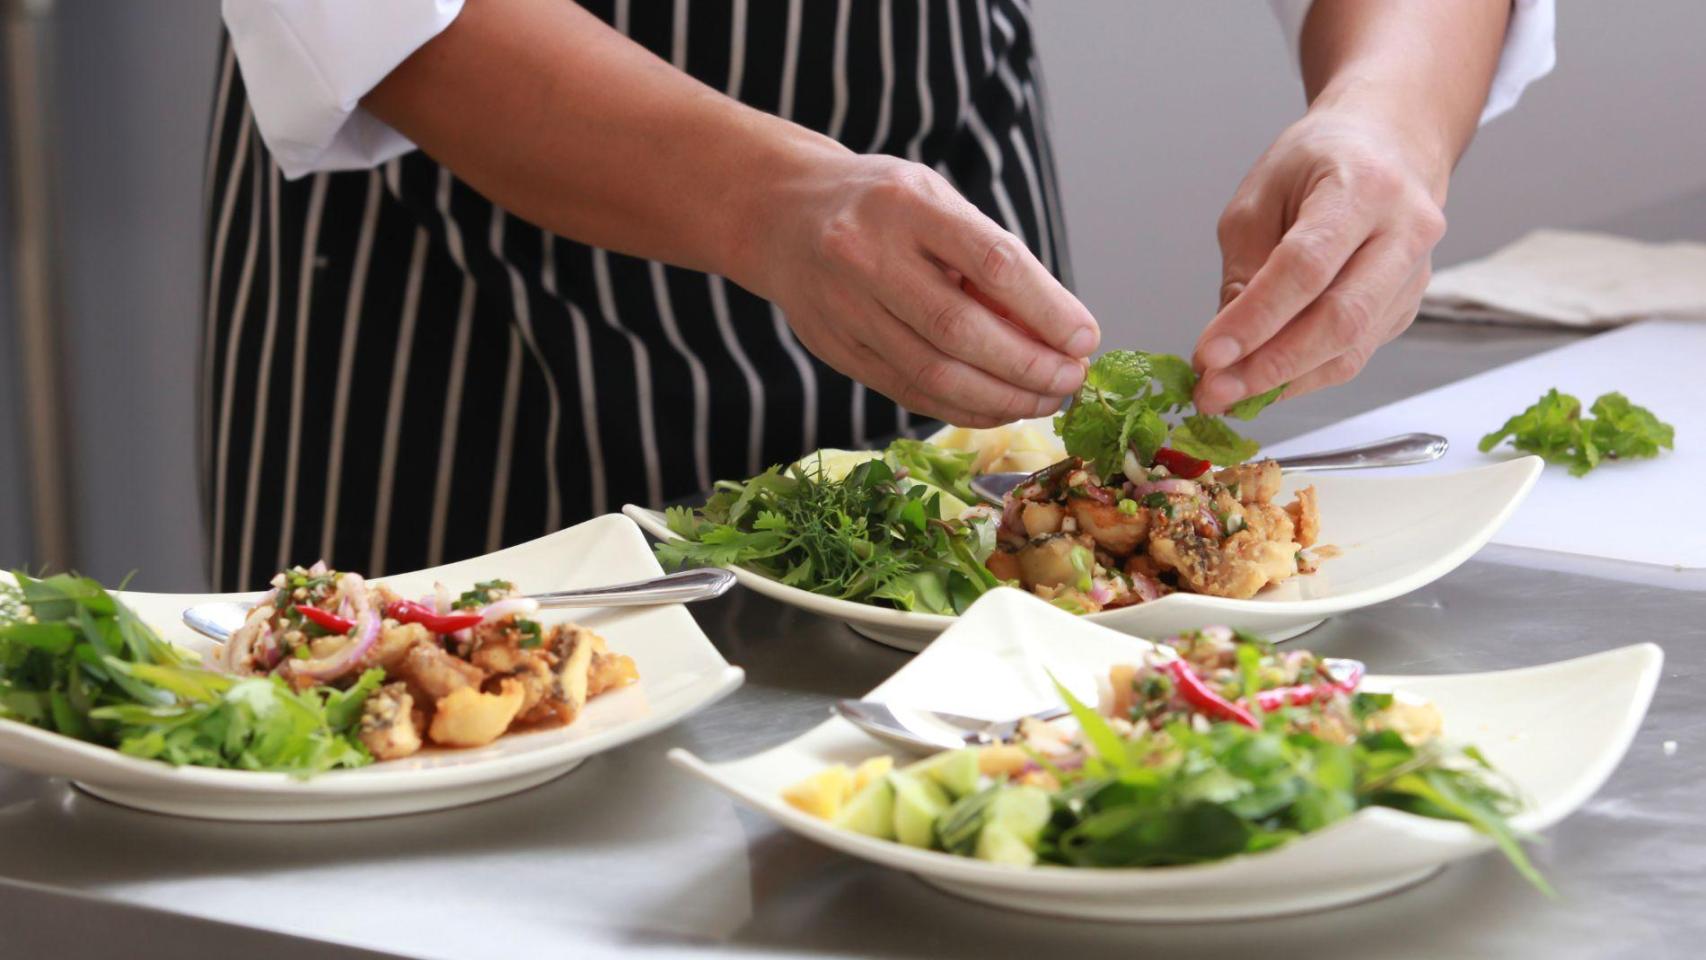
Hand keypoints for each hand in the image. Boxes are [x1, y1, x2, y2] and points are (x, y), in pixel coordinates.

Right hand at [736, 151, 1098, 427]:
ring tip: (1045, 400)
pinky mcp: (836, 349)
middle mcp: (868, 254)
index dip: (1045, 308)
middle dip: (1028, 366)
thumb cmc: (882, 206)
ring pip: (933, 372)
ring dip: (1001, 398)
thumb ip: (987, 256)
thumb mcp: (935, 200)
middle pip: (960, 328)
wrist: (783, 216)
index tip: (1084, 339)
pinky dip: (963, 408)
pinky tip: (999, 408)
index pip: (990, 261)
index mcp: (907, 204)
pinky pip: (909, 392)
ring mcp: (845, 307)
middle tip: (1071, 381)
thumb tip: (1058, 329)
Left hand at [1191, 106, 1449, 413]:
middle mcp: (1405, 231)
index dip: (1255, 319)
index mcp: (1364, 187)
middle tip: (1215, 392)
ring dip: (1284, 382)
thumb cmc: (1319, 162)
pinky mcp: (1407, 305)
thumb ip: (1244, 268)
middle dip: (1270, 367)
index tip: (1208, 356)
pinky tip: (1262, 381)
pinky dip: (1304, 375)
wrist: (1390, 143)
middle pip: (1341, 319)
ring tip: (1227, 394)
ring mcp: (1415, 274)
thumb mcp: (1260, 196)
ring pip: (1351, 348)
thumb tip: (1226, 346)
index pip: (1306, 267)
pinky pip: (1354, 353)